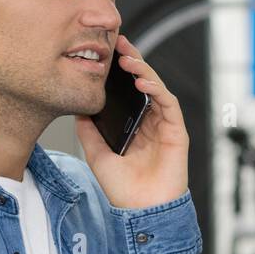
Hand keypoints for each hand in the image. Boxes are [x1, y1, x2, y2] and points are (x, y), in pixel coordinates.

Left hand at [74, 34, 188, 209]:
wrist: (141, 210)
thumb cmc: (123, 188)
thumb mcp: (96, 153)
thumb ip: (88, 129)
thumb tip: (78, 106)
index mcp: (133, 125)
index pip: (127, 91)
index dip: (119, 70)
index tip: (106, 52)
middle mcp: (150, 122)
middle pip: (143, 84)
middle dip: (132, 61)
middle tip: (118, 43)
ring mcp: (164, 125)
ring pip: (157, 89)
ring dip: (144, 71)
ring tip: (128, 59)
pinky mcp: (176, 132)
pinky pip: (169, 104)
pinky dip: (157, 89)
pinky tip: (142, 81)